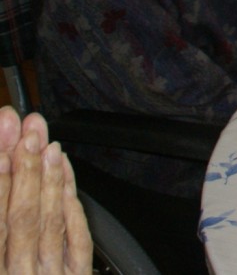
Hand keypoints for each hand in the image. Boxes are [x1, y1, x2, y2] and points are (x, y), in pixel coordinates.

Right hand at [0, 107, 91, 274]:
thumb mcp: (1, 261)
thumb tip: (1, 174)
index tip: (1, 145)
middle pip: (18, 216)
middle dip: (22, 167)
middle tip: (27, 129)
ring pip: (48, 224)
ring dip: (47, 180)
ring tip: (46, 144)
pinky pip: (76, 239)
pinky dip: (69, 205)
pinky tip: (65, 179)